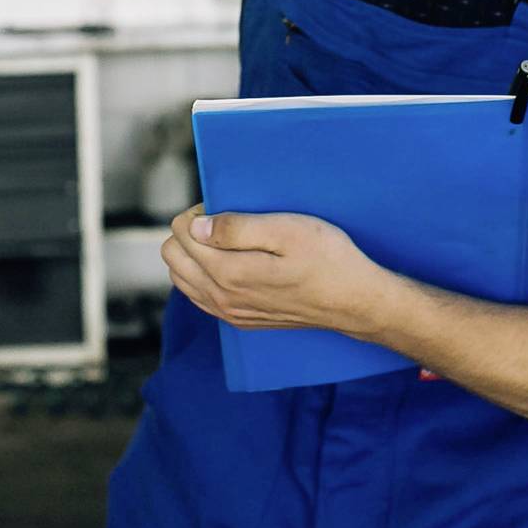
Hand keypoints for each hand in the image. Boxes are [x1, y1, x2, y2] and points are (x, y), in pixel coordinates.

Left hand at [160, 204, 393, 337]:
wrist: (354, 301)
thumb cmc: (327, 258)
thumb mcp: (287, 230)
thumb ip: (237, 228)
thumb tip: (196, 226)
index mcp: (229, 273)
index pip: (181, 233)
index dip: (199, 211)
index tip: (225, 206)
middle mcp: (221, 298)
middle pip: (173, 256)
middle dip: (189, 231)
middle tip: (224, 220)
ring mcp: (229, 313)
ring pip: (181, 278)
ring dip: (193, 253)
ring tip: (228, 240)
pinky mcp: (240, 320)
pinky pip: (199, 296)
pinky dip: (202, 275)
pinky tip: (229, 262)